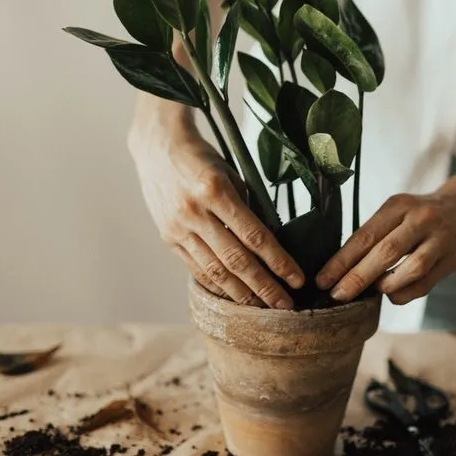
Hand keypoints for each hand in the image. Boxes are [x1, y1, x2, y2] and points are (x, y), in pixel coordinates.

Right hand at [129, 113, 303, 308]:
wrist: (157, 147)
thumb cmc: (204, 159)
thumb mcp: (232, 175)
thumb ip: (248, 209)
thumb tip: (270, 244)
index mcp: (216, 191)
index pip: (255, 236)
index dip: (278, 261)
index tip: (297, 279)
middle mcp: (194, 212)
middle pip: (236, 260)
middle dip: (264, 287)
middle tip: (286, 306)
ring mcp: (177, 228)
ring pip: (215, 271)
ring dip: (241, 294)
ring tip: (263, 308)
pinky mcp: (167, 237)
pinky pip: (196, 268)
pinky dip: (217, 285)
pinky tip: (234, 297)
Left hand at [315, 188, 455, 304]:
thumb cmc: (420, 214)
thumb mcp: (397, 212)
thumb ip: (376, 235)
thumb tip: (342, 269)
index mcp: (399, 205)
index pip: (365, 235)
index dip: (341, 261)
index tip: (322, 280)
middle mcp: (420, 219)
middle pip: (385, 252)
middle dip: (358, 277)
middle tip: (337, 295)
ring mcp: (439, 239)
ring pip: (410, 269)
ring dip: (385, 285)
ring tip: (371, 292)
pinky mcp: (451, 259)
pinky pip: (425, 283)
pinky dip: (404, 293)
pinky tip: (392, 294)